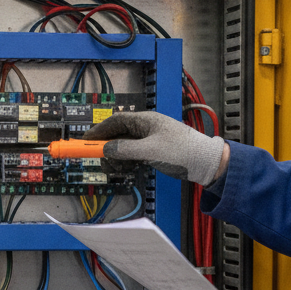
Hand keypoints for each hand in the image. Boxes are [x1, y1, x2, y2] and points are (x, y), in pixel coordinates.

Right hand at [85, 111, 226, 185]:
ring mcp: (150, 139)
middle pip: (117, 134)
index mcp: (145, 121)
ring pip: (124, 146)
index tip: (85, 141)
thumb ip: (124, 150)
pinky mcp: (154, 150)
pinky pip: (133, 153)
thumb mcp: (149, 151)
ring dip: (118, 157)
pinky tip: (130, 168)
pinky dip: (127, 161)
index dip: (98, 131)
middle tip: (103, 160)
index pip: (115, 121)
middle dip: (108, 148)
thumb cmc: (182, 152)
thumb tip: (106, 149)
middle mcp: (146, 127)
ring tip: (120, 167)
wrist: (205, 162)